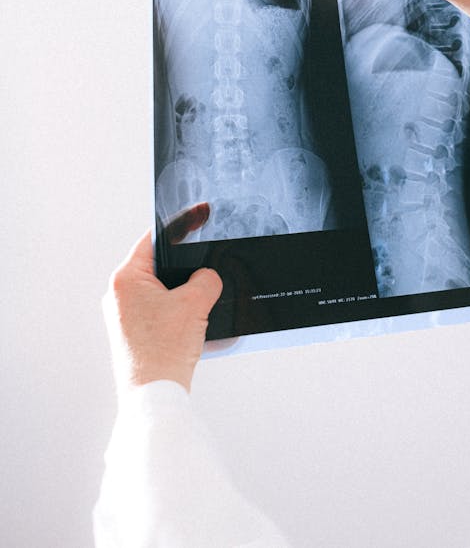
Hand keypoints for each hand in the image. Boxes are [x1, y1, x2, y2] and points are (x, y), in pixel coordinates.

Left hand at [103, 204, 222, 395]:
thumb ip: (206, 278)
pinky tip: (196, 322)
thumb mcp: (196, 302)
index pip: (154, 239)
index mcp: (126, 279)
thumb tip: (208, 277)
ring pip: (161, 291)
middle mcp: (119, 295)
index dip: (181, 227)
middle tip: (207, 267)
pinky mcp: (133, 335)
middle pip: (159, 266)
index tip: (200, 216)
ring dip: (183, 294)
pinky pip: (160, 312)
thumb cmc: (164, 351)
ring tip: (202, 301)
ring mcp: (124, 317)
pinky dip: (179, 312)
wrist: (154, 397)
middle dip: (186, 267)